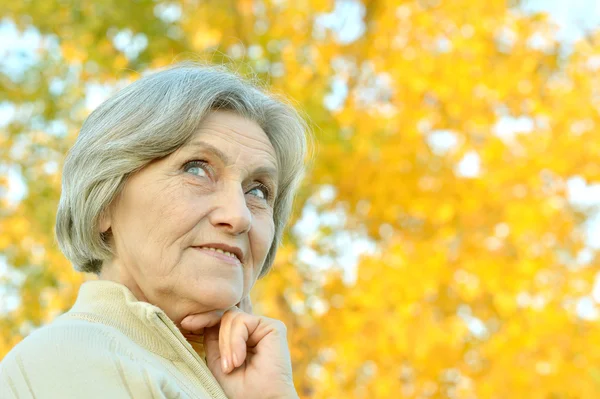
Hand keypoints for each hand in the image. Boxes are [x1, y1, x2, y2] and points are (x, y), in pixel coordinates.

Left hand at [181, 297, 297, 398]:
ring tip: (230, 366)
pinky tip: (239, 360)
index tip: (185, 323)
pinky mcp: (274, 328)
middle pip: (225, 315)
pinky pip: (243, 321)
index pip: (220, 319)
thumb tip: (202, 317)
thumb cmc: (239, 389)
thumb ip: (212, 337)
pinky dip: (235, 341)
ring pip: (231, 317)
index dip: (204, 318)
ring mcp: (263, 327)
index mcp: (240, 337)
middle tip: (207, 347)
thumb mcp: (217, 360)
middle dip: (211, 328)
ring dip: (225, 343)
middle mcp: (253, 330)